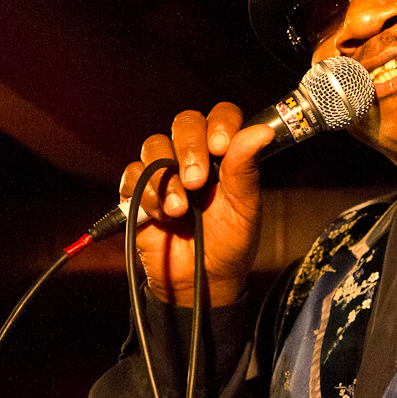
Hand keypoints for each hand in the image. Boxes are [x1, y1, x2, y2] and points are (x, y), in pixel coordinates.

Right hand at [120, 103, 274, 306]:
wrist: (201, 281)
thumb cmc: (230, 243)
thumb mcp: (245, 209)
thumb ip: (246, 168)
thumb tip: (263, 132)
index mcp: (224, 154)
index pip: (221, 116)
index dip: (219, 123)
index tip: (220, 146)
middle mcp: (194, 155)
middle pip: (184, 123)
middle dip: (189, 148)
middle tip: (197, 182)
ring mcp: (165, 171)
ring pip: (154, 145)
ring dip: (165, 176)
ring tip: (179, 209)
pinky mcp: (138, 190)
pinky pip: (133, 174)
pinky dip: (145, 194)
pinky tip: (161, 216)